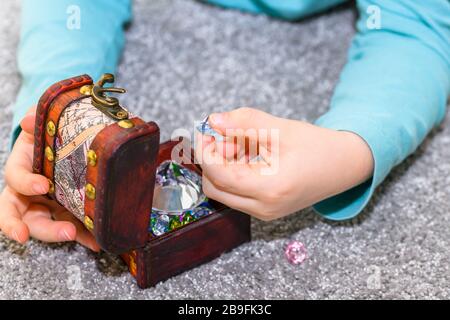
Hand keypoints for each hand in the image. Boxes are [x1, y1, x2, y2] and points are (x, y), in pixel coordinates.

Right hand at [0, 107, 99, 250]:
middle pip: (18, 214)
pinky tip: (96, 242)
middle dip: (30, 226)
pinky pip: (70, 228)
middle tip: (60, 231)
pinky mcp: (64, 213)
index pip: (14, 178)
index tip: (43, 186)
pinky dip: (82, 237)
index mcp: (20, 169)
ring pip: (40, 226)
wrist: (66, 142)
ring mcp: (45, 205)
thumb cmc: (49, 135)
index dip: (26, 183)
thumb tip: (28, 120)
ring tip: (75, 236)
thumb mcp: (42, 124)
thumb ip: (35, 119)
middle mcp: (27, 193)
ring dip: (56, 234)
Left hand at [196, 107, 373, 220]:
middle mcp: (263, 208)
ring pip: (224, 191)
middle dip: (214, 159)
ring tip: (246, 144)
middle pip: (215, 187)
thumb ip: (244, 123)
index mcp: (269, 188)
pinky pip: (237, 194)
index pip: (218, 174)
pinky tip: (251, 156)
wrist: (344, 166)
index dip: (205, 150)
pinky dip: (235, 173)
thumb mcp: (280, 128)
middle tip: (229, 136)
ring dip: (224, 166)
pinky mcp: (266, 211)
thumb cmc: (316, 146)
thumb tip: (213, 120)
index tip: (205, 129)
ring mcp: (264, 213)